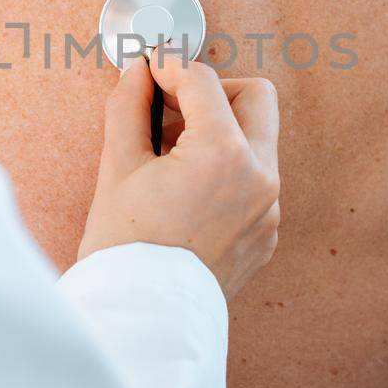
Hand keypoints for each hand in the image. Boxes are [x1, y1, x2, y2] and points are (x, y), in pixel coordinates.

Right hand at [79, 54, 280, 302]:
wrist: (142, 321)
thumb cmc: (125, 249)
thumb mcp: (118, 167)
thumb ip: (130, 106)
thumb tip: (139, 71)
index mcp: (224, 156)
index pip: (203, 80)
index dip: (169, 66)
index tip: (148, 69)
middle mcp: (260, 178)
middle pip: (255, 97)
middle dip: (213, 92)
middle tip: (172, 106)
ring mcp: (269, 209)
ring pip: (256, 142)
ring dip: (219, 132)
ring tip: (170, 155)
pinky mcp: (266, 233)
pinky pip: (254, 182)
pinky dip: (225, 172)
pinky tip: (184, 192)